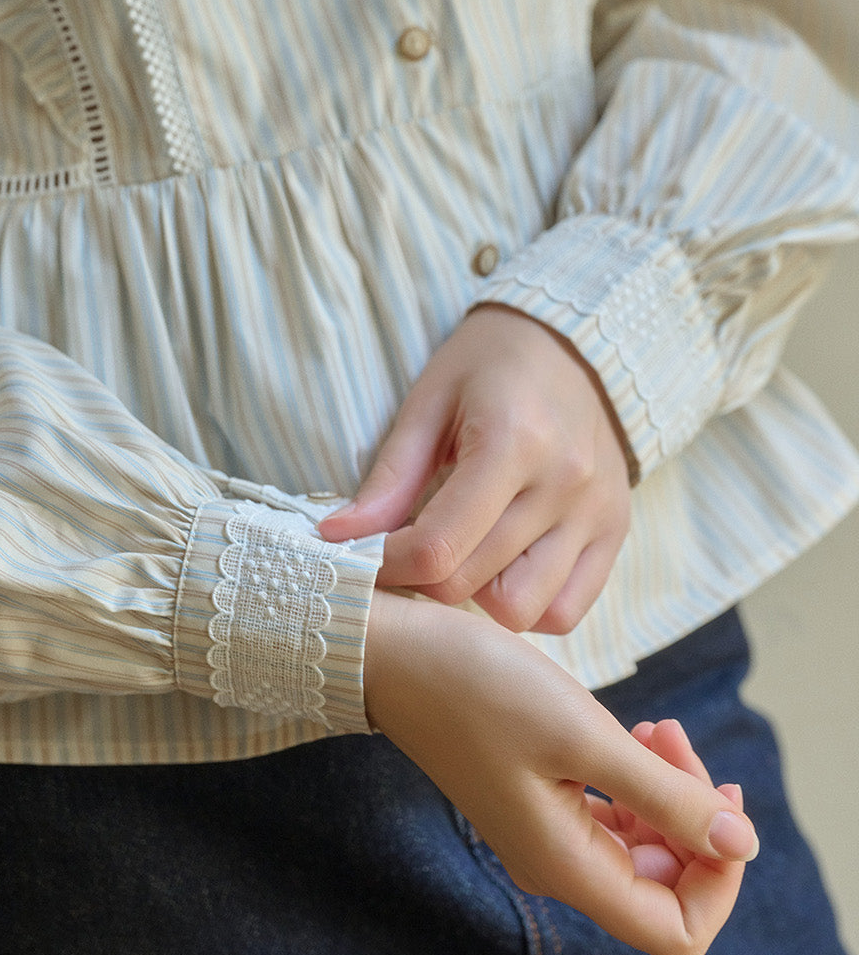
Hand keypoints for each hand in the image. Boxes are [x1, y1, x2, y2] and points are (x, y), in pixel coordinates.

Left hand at [319, 305, 631, 634]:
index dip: (387, 564)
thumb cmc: (491, 366)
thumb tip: (337, 537)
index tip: (363, 552)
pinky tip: (502, 569)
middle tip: (404, 552)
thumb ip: (389, 477)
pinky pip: (566, 610)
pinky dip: (528, 607)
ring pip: (521, 610)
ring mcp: (596, 514)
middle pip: (471, 584)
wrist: (575, 343)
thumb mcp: (429, 402)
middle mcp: (564, 485)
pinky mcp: (616, 532)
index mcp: (513, 443)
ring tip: (460, 559)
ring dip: (476, 600)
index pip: (438, 547)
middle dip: (421, 579)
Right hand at [363, 592, 753, 954]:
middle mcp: (559, 866)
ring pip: (644, 845)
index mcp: (568, 868)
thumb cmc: (479, 691)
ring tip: (654, 727)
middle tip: (673, 738)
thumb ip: (667, 797)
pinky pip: (613, 817)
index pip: (679, 930)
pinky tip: (633, 734)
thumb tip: (743, 845)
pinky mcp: (539, 804)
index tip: (715, 801)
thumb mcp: (585, 737)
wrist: (394, 659)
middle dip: (696, 819)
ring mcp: (546, 837)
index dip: (720, 879)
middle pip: (667, 883)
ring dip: (669, 791)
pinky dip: (638, 781)